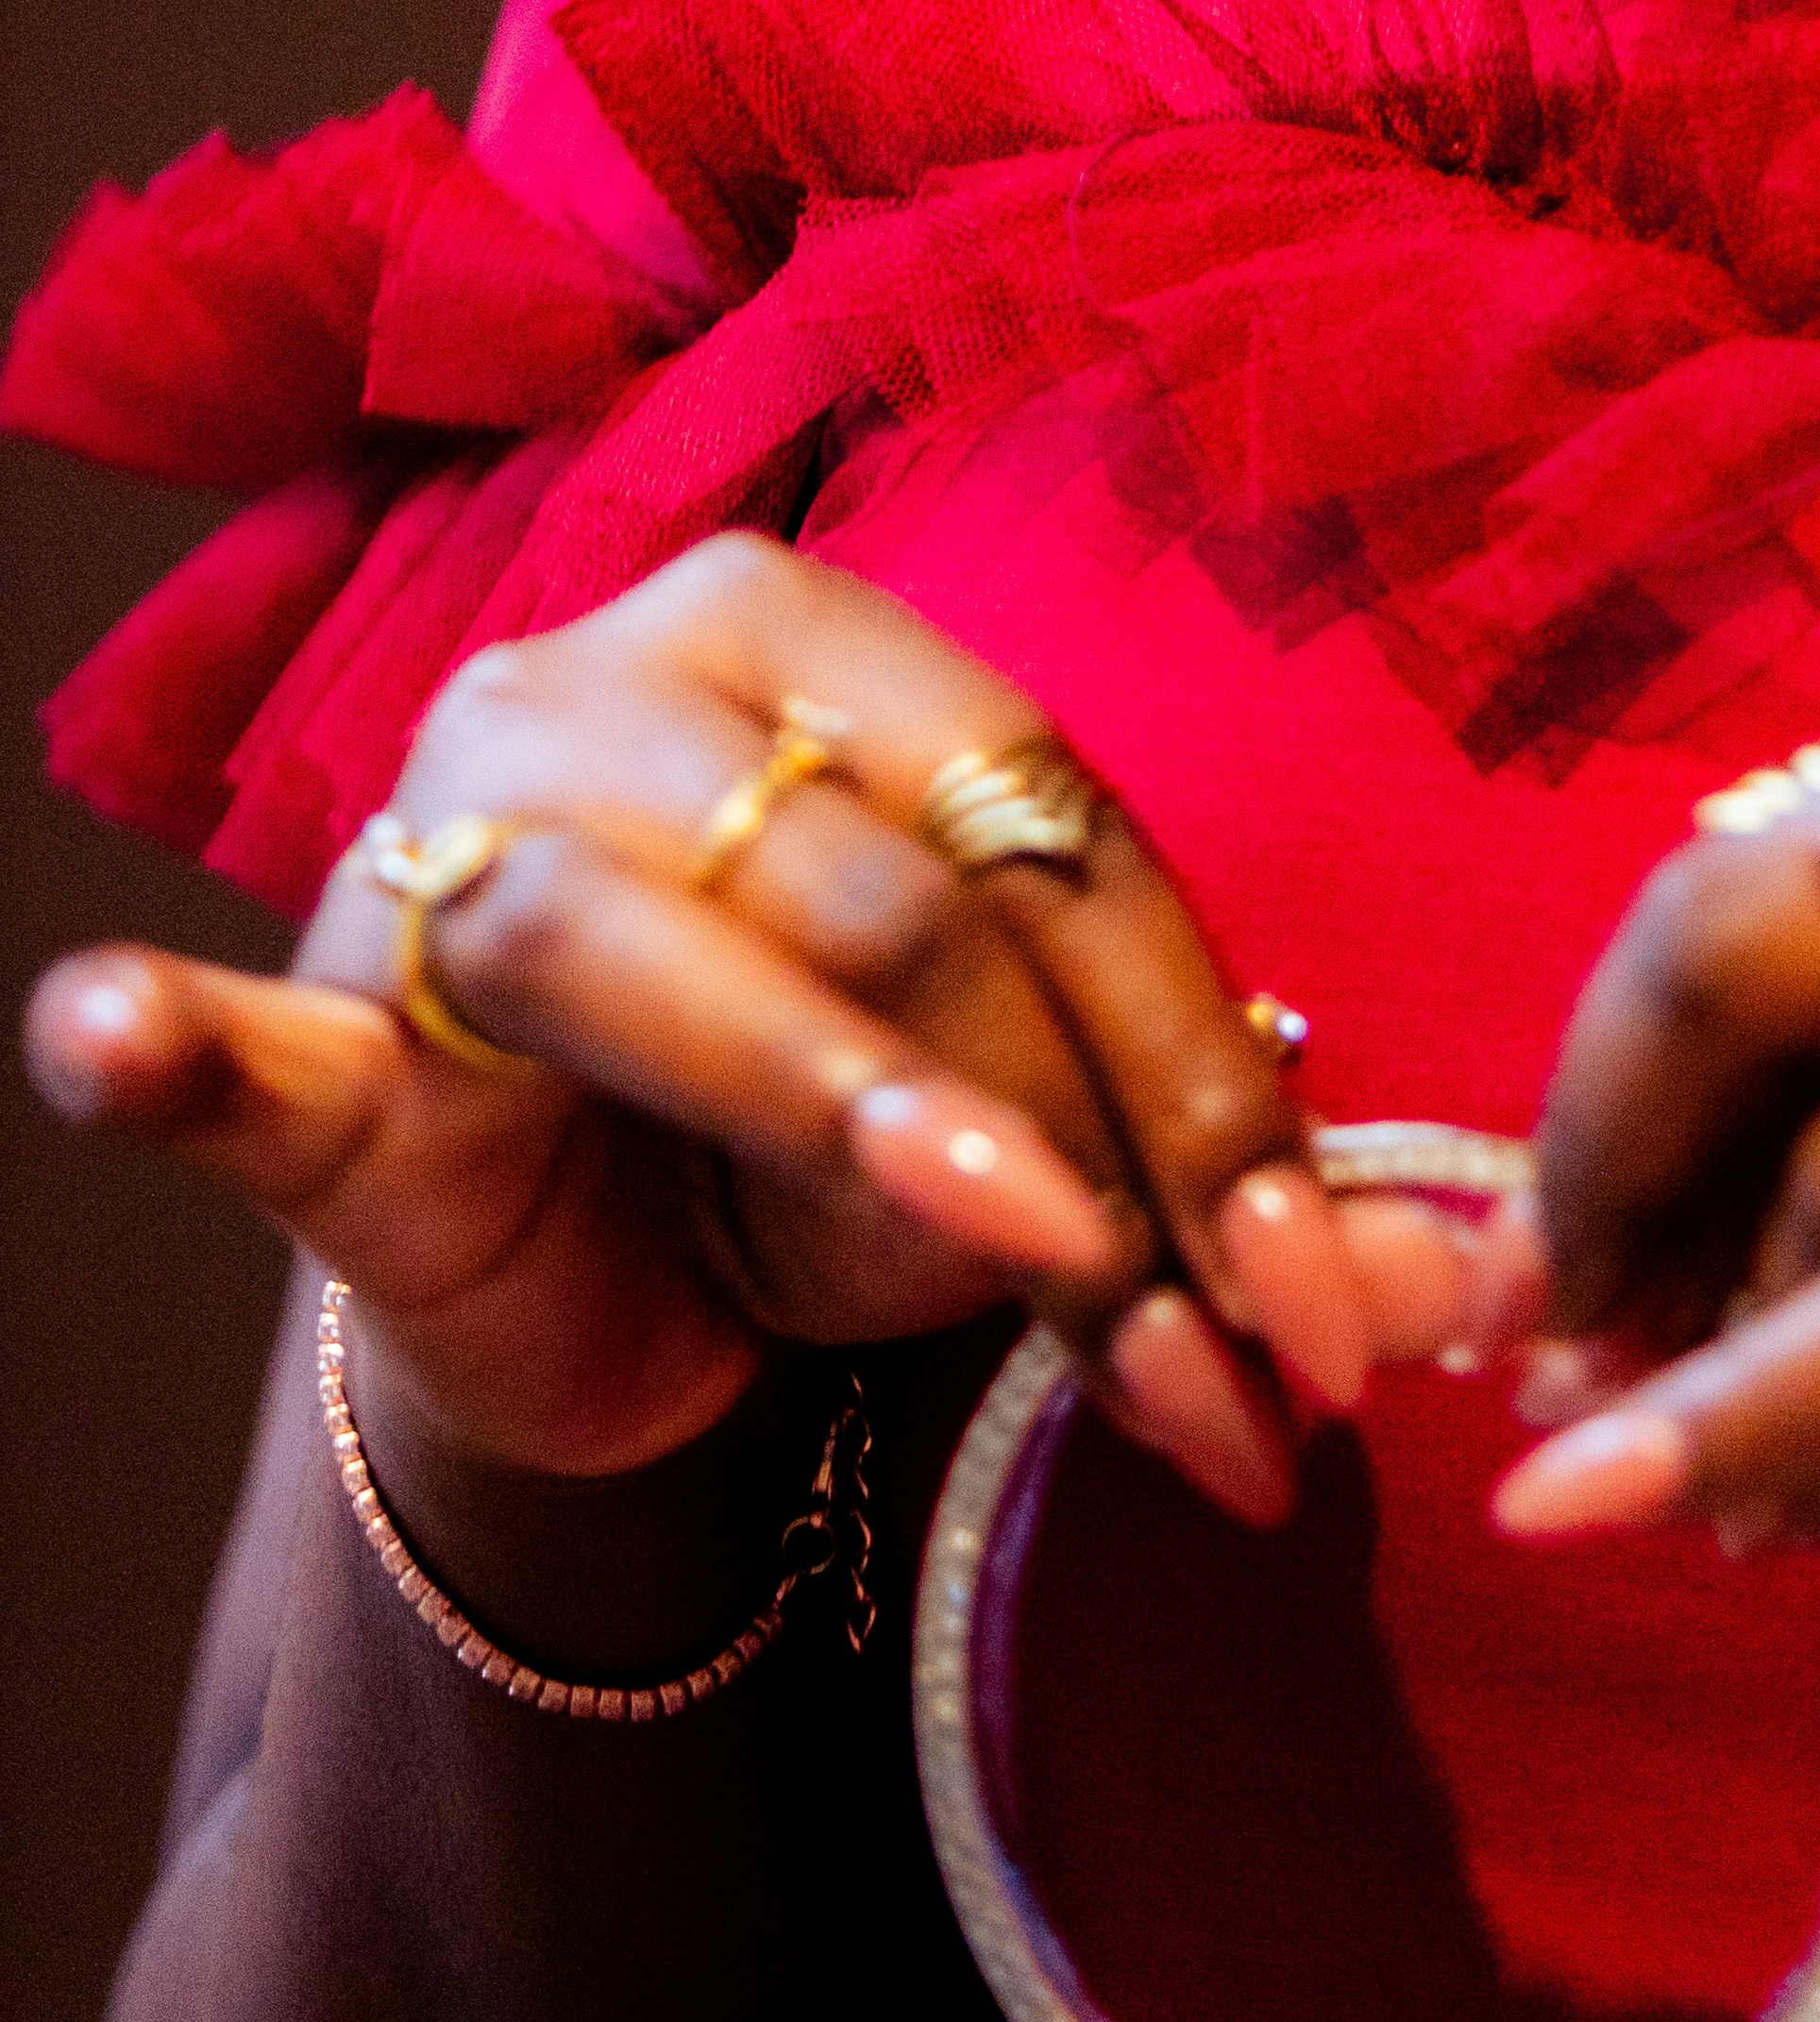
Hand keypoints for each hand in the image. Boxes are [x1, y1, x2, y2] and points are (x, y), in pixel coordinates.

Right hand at [26, 532, 1470, 1521]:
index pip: (1064, 840)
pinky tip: (114, 1036)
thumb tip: (1480, 1304)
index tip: (1330, 1312)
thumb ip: (1251, 1205)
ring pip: (671, 959)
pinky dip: (173, 1047)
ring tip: (1028, 1264)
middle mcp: (614, 687)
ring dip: (857, 1122)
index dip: (1221, 1081)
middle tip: (1231, 1386)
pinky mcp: (323, 1039)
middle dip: (1099, 1165)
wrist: (593, 1277)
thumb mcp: (1059, 1159)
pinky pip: (242, 1047)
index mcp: (814, 634)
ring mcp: (440, 853)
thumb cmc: (836, 1148)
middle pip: (906, 903)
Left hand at [1497, 552, 1819, 1564]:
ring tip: (1675, 1460)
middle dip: (1604, 1145)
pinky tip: (1626, 1512)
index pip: (1801, 803)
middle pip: (1748, 928)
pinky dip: (1752, 1424)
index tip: (1587, 1179)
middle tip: (1561, 1317)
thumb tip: (1732, 1050)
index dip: (1645, 1014)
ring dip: (1708, 1335)